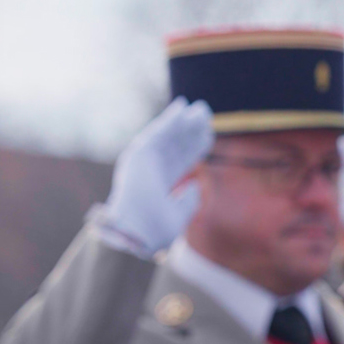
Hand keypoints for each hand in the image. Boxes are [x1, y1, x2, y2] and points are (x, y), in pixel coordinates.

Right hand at [101, 98, 213, 255]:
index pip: (180, 162)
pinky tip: (182, 106)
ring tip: (201, 108)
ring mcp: (144, 163)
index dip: (195, 148)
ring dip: (184, 121)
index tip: (210, 135)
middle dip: (191, 131)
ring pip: (169, 136)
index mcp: (159, 187)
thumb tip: (194, 186)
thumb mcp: (179, 216)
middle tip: (206, 113)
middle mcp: (151, 173)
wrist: (133, 237)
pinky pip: (158, 132)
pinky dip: (170, 119)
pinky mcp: (139, 156)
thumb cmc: (153, 234)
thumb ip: (188, 201)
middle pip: (176, 147)